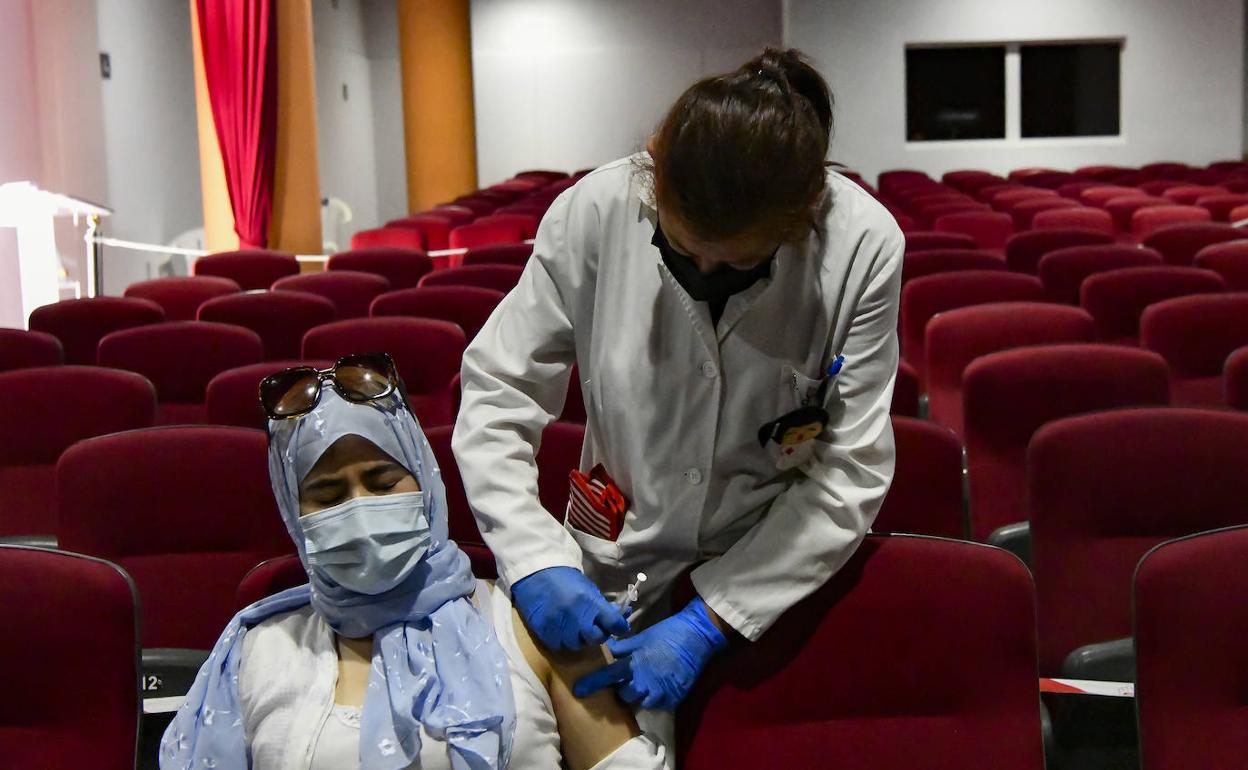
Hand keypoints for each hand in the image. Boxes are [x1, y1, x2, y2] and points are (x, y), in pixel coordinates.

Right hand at [511, 566, 629, 650]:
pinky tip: (561, 630)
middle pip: (596, 638)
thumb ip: (602, 606)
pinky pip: (558, 645)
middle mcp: (575, 615)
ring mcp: (558, 625)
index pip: (614, 623)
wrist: (537, 572)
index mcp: (589, 601)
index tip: (619, 627)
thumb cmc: (566, 579)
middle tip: (594, 628)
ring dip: (579, 639)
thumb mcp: (588, 588)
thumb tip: (620, 619)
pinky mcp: (543, 631)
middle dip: (598, 634)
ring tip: (575, 628)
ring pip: (576, 644)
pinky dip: (562, 640)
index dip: (620, 627)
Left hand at [573, 597, 727, 709]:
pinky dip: (655, 698)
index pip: (607, 676)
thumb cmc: (666, 634)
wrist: (695, 637)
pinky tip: (659, 687)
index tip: (578, 690)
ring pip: (640, 703)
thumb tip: (606, 651)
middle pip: (624, 696)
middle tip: (628, 681)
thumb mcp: (640, 638)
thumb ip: (622, 648)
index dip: (591, 684)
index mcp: (634, 663)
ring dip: (640, 696)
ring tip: (644, 685)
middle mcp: (644, 681)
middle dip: (623, 690)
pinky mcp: (673, 698)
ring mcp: (659, 691)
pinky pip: (657, 705)